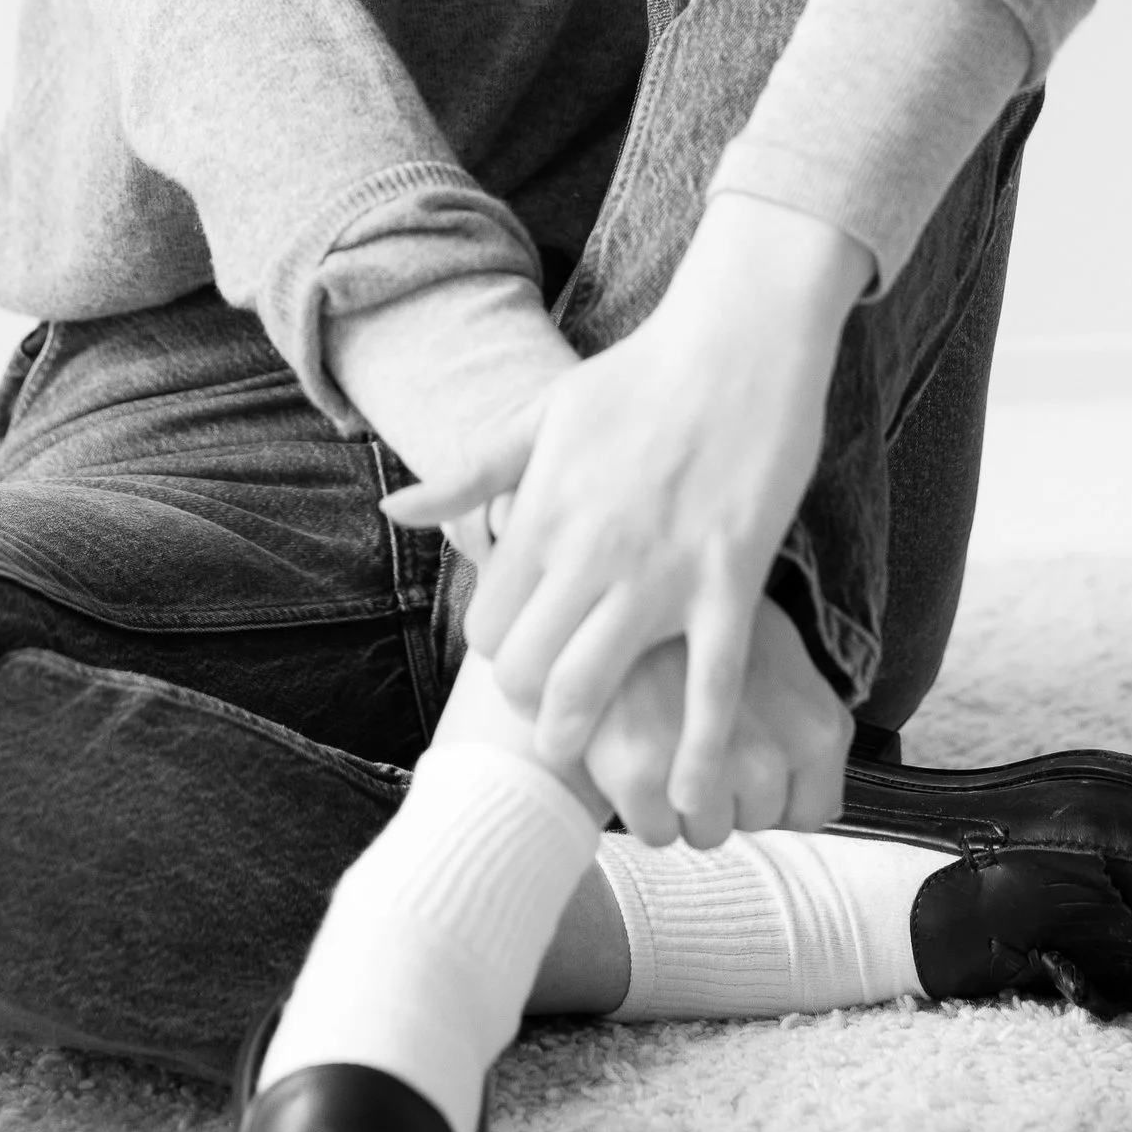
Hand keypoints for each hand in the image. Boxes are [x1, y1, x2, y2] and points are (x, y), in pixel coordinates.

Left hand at [384, 194, 872, 832]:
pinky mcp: (730, 577)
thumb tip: (395, 509)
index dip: (500, 660)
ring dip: (586, 737)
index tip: (522, 668)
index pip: (491, 624)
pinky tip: (690, 793)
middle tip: (552, 726)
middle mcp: (588, 549)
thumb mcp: (538, 414)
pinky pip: (711, 682)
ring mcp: (661, 568)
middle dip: (532, 710)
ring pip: (597, 684)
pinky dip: (697, 746)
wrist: (736, 338)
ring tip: (592, 764)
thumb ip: (469, 474)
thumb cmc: (638, 374)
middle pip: (530, 667)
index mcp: (541, 510)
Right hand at [579, 596, 849, 849]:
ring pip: (707, 834)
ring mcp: (703, 772)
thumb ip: (808, 718)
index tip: (750, 757)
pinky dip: (645, 809)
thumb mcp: (781, 650)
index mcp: (814, 729)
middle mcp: (767, 758)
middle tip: (701, 735)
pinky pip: (657, 834)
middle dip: (732, 792)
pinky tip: (640, 754)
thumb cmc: (702, 622)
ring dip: (688, 804)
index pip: (812, 810)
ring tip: (669, 739)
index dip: (778, 789)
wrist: (616, 589)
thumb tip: (821, 791)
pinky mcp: (639, 778)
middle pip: (756, 820)